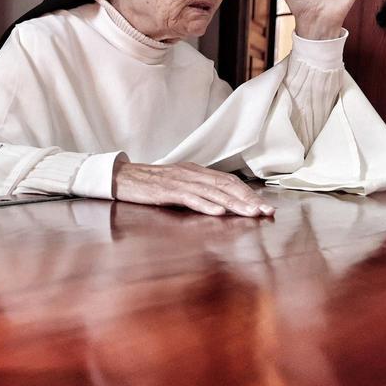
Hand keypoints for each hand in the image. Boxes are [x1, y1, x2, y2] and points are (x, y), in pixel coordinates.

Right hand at [112, 161, 274, 216]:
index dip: (247, 193)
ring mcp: (178, 181)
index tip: (264, 206)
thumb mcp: (177, 184)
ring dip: (233, 203)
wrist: (121, 177)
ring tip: (250, 213)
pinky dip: (205, 205)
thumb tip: (219, 204)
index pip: (228, 181)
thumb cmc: (148, 184)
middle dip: (247, 199)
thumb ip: (196, 191)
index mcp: (195, 171)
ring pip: (212, 192)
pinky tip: (218, 213)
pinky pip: (189, 197)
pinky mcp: (165, 190)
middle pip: (225, 185)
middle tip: (265, 211)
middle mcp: (191, 173)